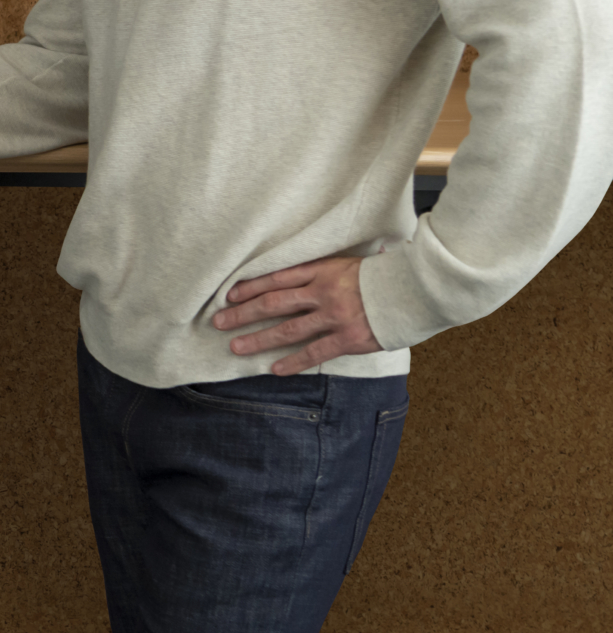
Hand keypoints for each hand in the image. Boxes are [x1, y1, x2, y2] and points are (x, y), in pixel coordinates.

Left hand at [212, 255, 381, 375]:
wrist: (414, 290)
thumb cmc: (380, 275)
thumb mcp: (346, 263)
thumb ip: (320, 271)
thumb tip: (293, 278)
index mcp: (321, 270)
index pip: (276, 278)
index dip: (250, 287)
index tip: (228, 295)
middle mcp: (323, 292)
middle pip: (273, 303)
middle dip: (243, 313)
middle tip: (218, 322)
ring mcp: (335, 316)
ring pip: (288, 329)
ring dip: (259, 338)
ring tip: (236, 346)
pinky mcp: (349, 339)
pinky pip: (315, 352)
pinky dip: (293, 361)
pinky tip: (274, 369)